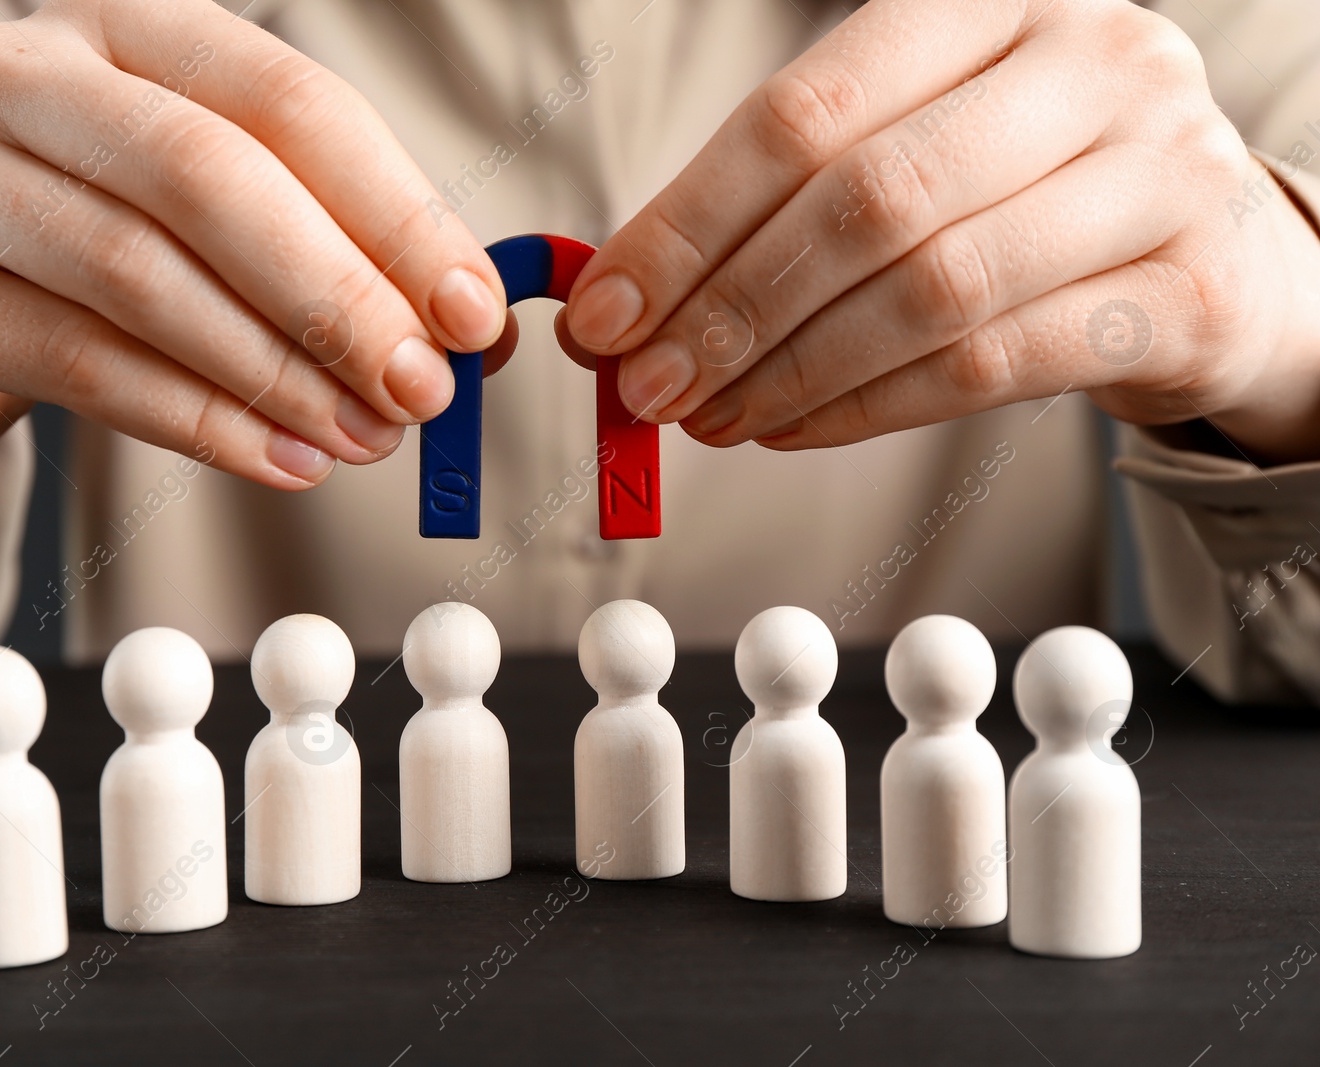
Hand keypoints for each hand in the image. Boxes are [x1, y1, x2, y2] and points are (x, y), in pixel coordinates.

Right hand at [0, 0, 507, 524]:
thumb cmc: (95, 235)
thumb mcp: (210, 206)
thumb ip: (330, 241)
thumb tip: (467, 327)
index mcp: (124, 24)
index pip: (287, 101)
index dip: (394, 212)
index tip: (471, 312)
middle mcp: (23, 72)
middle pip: (208, 177)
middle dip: (335, 297)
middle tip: (418, 389)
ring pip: (142, 277)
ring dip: (276, 374)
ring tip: (361, 438)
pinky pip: (83, 366)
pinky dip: (200, 424)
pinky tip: (281, 459)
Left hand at [562, 0, 1319, 463]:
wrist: (1214, 252)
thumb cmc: (1026, 194)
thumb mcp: (917, 151)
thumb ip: (786, 204)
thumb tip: (620, 303)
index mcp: (992, 5)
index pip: (804, 113)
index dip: (686, 224)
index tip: (604, 313)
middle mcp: (1089, 66)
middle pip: (866, 201)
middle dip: (731, 310)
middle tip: (648, 387)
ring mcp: (1157, 174)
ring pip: (930, 289)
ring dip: (792, 373)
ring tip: (713, 418)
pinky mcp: (1186, 294)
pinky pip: (990, 366)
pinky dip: (869, 410)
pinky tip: (795, 429)